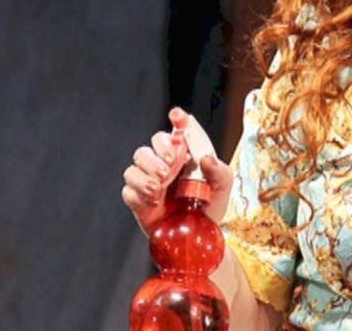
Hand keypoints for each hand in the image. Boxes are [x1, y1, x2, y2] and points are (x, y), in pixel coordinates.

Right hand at [121, 107, 233, 236]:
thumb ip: (219, 171)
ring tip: (159, 186)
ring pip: (134, 164)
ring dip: (146, 172)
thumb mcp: (223, 187)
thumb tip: (206, 159)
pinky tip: (153, 200)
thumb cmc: (211, 205)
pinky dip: (138, 191)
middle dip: (159, 150)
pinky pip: (128, 189)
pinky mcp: (138, 199)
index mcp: (186, 154)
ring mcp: (149, 181)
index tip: (177, 115)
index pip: (179, 131)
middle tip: (171, 164)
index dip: (178, 120)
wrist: (199, 236)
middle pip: (151, 144)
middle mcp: (165, 164)